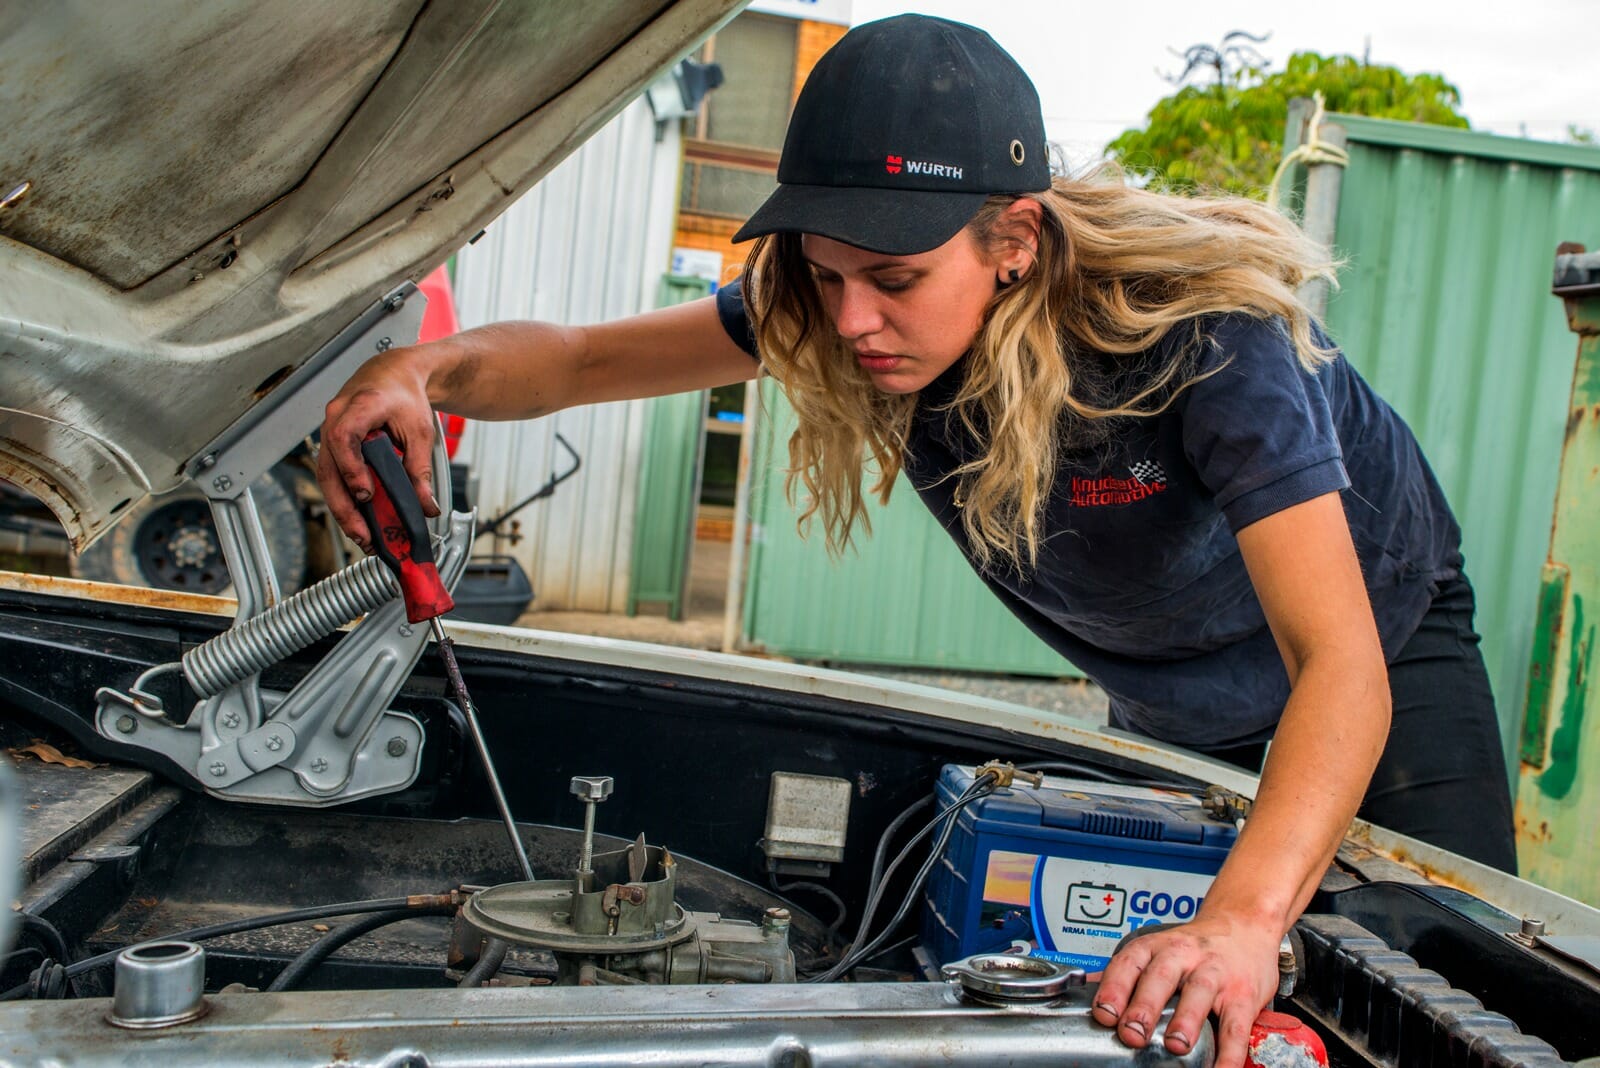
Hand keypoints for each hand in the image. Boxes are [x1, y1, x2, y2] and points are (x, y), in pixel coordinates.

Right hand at [317, 345, 442, 547]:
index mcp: (359, 406)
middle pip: (329, 467)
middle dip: (344, 506)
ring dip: (342, 509)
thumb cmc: (404, 395)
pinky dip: (344, 499)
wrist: (393, 376)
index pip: (344, 438)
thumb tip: (425, 505)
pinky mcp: (332, 445)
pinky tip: (359, 520)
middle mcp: (336, 418)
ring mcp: (329, 431)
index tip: (366, 493)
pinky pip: (332, 475)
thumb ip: (420, 469)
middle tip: (364, 534)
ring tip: (362, 536)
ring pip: (327, 477)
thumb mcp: (420, 431)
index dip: (351, 468)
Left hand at [1090, 911, 1280, 1067]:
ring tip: (1175, 1045)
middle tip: (1131, 1033)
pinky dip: (1229, 1051)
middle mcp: (1184, 956)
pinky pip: (1236, 1025)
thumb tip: (1082, 989)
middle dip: (1144, 1006)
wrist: (1245, 924)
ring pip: (1199, 993)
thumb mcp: (1157, 948)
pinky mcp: (1243, 995)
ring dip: (1186, 1020)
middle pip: (1160, 976)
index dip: (1113, 987)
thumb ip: (1125, 971)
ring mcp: (1215, 974)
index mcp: (1156, 947)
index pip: (1129, 963)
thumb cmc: (1196, 945)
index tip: (1103, 1013)